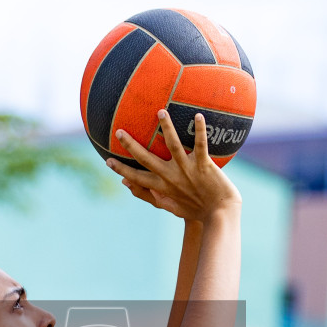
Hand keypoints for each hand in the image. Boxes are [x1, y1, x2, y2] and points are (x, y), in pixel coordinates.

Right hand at [107, 111, 240, 222]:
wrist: (219, 214)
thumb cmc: (194, 209)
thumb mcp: (169, 206)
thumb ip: (149, 195)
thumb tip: (128, 183)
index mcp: (162, 186)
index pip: (136, 177)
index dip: (121, 170)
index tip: (107, 161)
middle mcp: (171, 177)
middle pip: (146, 159)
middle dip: (131, 145)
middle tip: (119, 132)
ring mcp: (187, 170)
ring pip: (173, 145)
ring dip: (167, 128)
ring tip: (161, 112)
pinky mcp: (203, 165)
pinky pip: (201, 144)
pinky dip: (200, 130)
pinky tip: (198, 115)